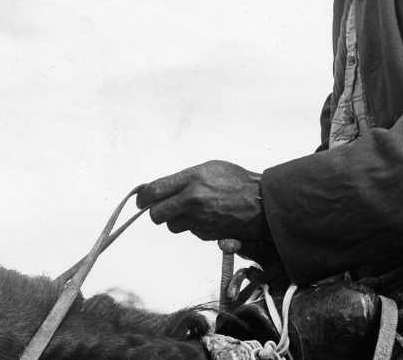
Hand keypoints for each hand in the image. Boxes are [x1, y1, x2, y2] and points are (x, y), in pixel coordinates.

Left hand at [136, 160, 265, 241]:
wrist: (261, 204)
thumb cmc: (237, 181)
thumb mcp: (210, 168)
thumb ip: (185, 178)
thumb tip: (163, 188)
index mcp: (192, 180)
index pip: (154, 191)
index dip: (143, 197)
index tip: (142, 199)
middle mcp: (192, 201)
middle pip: (156, 214)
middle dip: (157, 211)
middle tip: (163, 207)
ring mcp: (198, 220)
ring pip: (172, 226)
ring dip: (177, 220)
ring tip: (192, 210)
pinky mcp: (205, 234)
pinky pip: (190, 231)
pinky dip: (194, 226)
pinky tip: (208, 217)